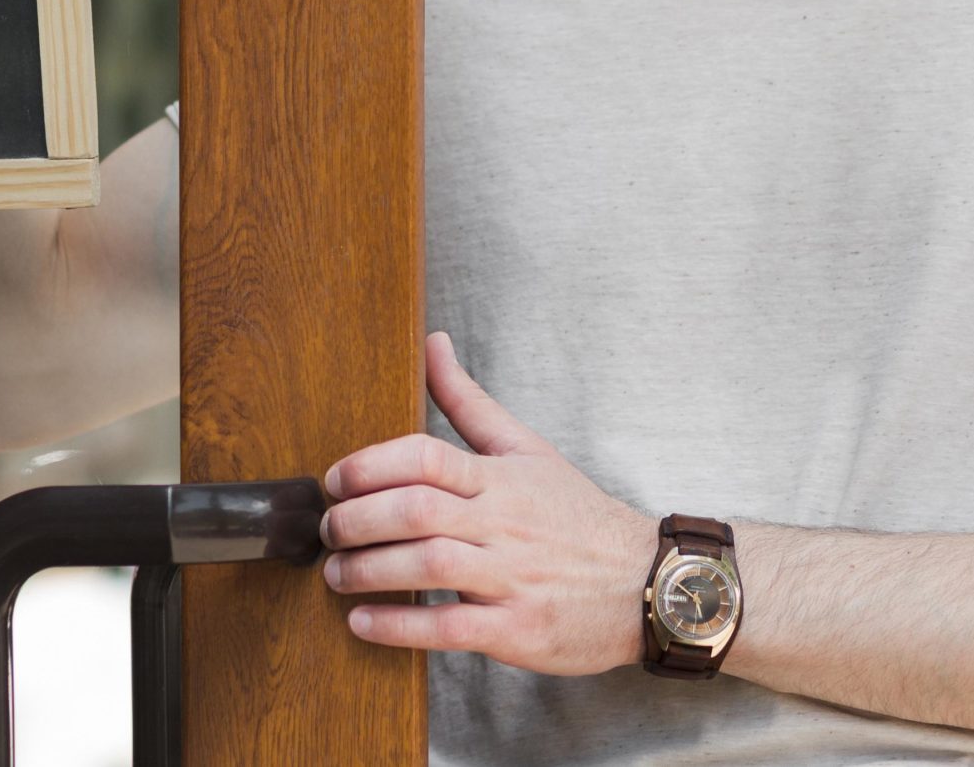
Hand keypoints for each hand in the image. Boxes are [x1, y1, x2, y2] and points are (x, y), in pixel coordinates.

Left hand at [320, 332, 654, 674]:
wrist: (647, 582)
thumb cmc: (576, 515)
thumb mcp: (527, 448)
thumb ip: (468, 401)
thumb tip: (433, 343)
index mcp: (502, 478)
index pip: (426, 457)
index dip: (370, 466)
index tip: (335, 479)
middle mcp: (504, 523)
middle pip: (416, 510)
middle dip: (357, 520)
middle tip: (327, 530)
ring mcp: (512, 578)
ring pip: (427, 565)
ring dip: (368, 571)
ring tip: (337, 574)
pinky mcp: (518, 630)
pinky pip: (449, 628)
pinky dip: (399, 626)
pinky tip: (364, 622)